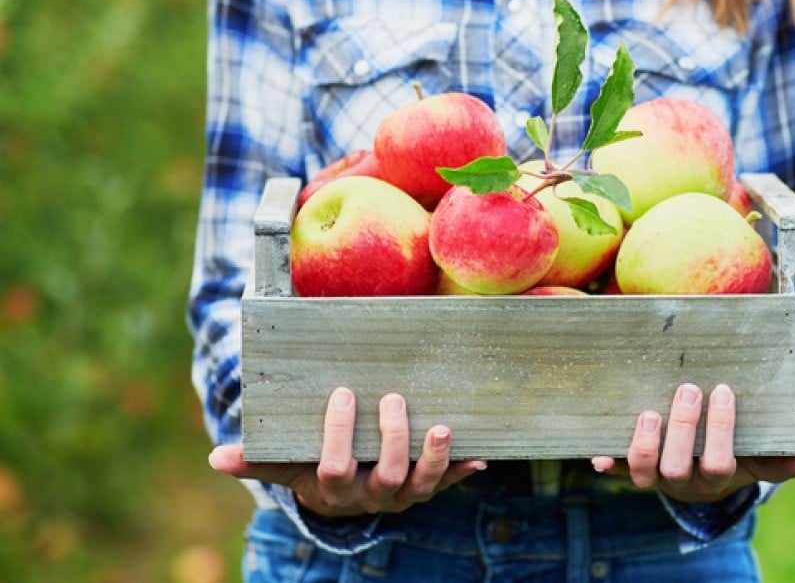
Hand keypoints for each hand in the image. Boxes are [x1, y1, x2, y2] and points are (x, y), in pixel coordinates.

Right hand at [208, 387, 486, 515]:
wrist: (345, 495)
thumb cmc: (312, 466)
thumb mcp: (286, 464)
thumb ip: (258, 459)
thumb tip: (216, 457)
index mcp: (334, 489)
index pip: (334, 467)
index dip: (338, 435)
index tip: (342, 395)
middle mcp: (371, 497)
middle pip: (385, 476)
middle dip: (391, 439)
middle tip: (393, 399)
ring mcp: (402, 494)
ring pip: (421, 484)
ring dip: (434, 458)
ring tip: (441, 427)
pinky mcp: (428, 487)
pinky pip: (448, 483)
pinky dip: (463, 470)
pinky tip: (480, 456)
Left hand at [591, 383, 794, 502]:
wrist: (699, 470)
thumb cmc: (735, 454)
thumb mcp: (761, 457)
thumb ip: (788, 459)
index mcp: (716, 477)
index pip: (720, 462)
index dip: (719, 431)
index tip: (722, 391)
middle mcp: (683, 481)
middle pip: (678, 467)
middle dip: (682, 429)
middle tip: (687, 390)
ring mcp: (654, 475)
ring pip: (643, 472)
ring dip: (643, 445)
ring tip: (647, 413)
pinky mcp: (630, 466)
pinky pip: (615, 467)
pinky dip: (606, 461)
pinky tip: (597, 453)